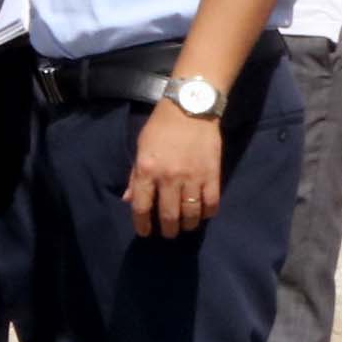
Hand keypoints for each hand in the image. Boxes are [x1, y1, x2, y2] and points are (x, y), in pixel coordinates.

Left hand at [128, 101, 225, 235]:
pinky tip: (203, 214)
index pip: (141, 206)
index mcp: (147, 170)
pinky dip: (207, 213)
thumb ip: (135, 176)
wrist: (191, 108)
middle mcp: (168, 177)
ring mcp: (192, 177)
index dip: (142, 224)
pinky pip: (211, 203)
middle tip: (169, 233)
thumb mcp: (141, 148)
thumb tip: (129, 200)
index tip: (145, 232)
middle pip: (168, 215)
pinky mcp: (212, 175)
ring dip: (188, 225)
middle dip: (168, 230)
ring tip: (186, 226)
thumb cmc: (161, 127)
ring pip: (191, 213)